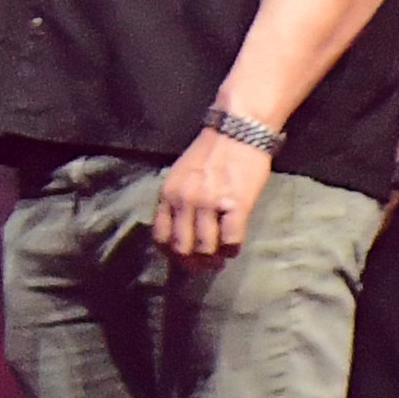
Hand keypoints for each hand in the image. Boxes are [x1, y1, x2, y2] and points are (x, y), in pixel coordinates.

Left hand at [152, 126, 269, 266]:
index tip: (180, 258)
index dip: (170, 253)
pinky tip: (233, 248)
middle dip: (192, 262)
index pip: (160, 236)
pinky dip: (232, 249)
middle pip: (182, 247)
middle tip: (202, 266)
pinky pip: (231, 239)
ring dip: (213, 259)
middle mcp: (184, 200)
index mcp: (168, 193)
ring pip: (205, 248)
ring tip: (219, 259)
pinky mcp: (237, 205)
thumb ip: (176, 199)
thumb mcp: (181, 174)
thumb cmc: (211, 152)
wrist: (238, 131)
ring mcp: (210, 203)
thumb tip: (179, 230)